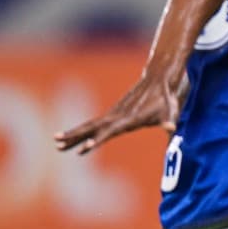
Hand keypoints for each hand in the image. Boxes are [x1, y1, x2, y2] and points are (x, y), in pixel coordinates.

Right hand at [54, 73, 182, 153]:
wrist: (158, 81)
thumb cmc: (165, 99)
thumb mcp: (170, 110)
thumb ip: (169, 119)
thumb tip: (171, 127)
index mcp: (129, 118)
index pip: (110, 131)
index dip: (98, 139)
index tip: (84, 148)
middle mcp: (117, 116)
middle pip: (91, 127)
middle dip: (75, 136)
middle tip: (57, 144)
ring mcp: (113, 114)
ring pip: (89, 126)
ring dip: (73, 135)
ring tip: (56, 143)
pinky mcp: (113, 114)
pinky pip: (94, 124)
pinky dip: (81, 131)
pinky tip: (72, 139)